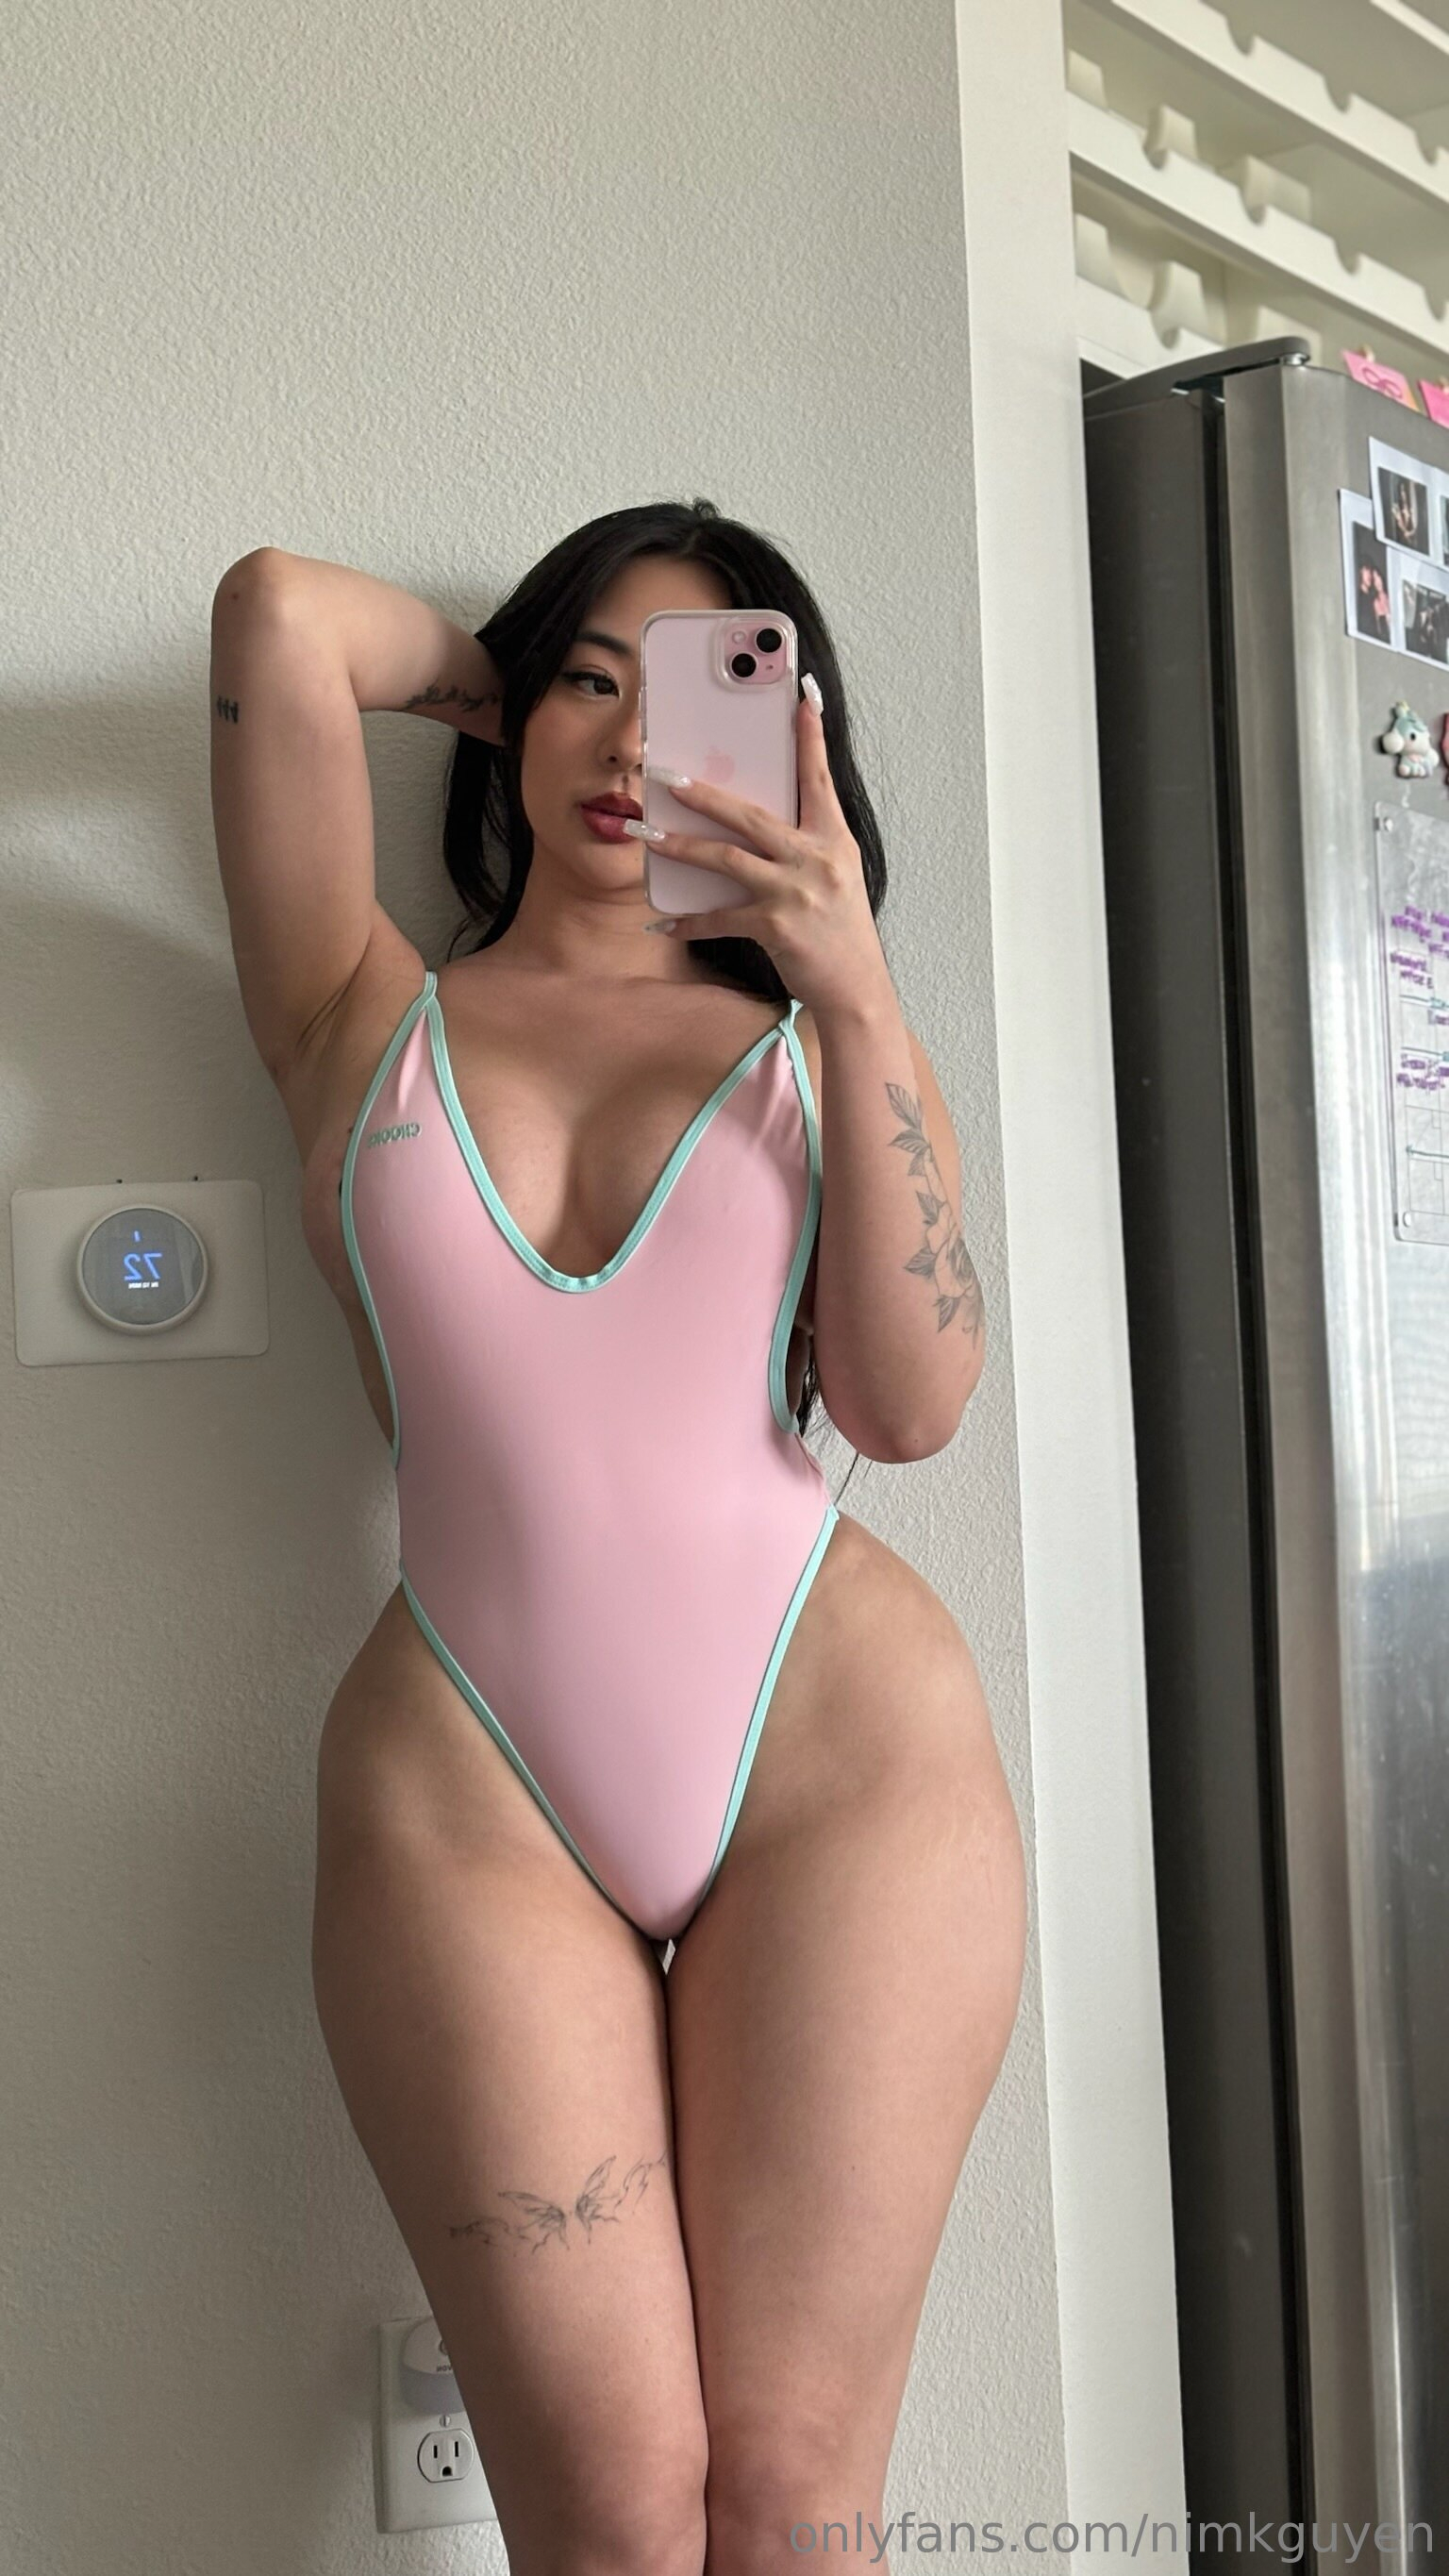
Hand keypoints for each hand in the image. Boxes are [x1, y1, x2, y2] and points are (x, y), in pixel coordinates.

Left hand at [634, 683, 887, 1016]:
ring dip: (683, 847)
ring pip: (727, 859)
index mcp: (834, 840)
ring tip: (650, 835)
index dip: (810, 738)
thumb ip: (805, 847)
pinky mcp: (777, 926)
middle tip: (669, 778)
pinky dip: (690, 921)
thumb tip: (759, 825)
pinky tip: (663, 922)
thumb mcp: (836, 878)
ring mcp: (796, 891)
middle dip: (706, 795)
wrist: (857, 990)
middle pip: (751, 816)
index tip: (802, 698)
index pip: (819, 779)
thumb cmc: (840, 934)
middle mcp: (817, 859)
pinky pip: (721, 917)